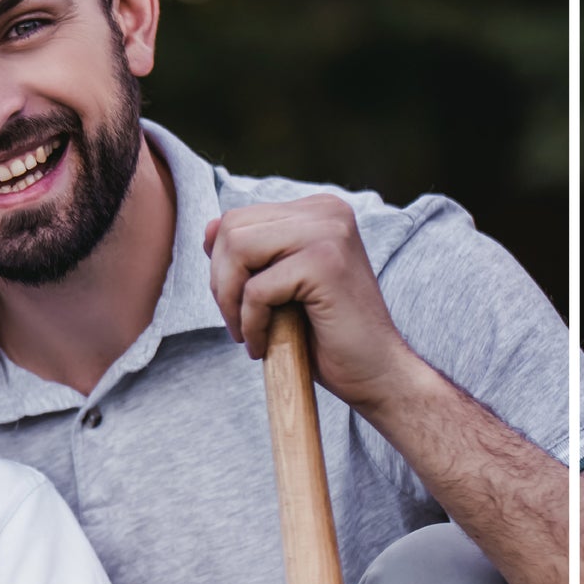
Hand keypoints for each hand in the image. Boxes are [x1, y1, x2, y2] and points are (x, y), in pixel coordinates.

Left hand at [204, 194, 419, 414]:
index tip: (238, 304)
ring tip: (248, 334)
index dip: (222, 267)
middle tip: (238, 322)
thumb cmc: (324, 335)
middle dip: (220, 283)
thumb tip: (209, 227)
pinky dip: (250, 324)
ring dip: (230, 302)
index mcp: (317, 210)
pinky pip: (255, 290)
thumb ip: (248, 255)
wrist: (375, 373)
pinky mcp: (325, 264)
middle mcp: (326, 211)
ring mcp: (329, 232)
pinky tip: (263, 346)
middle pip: (232, 230)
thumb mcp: (277, 285)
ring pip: (238, 251)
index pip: (237, 219)